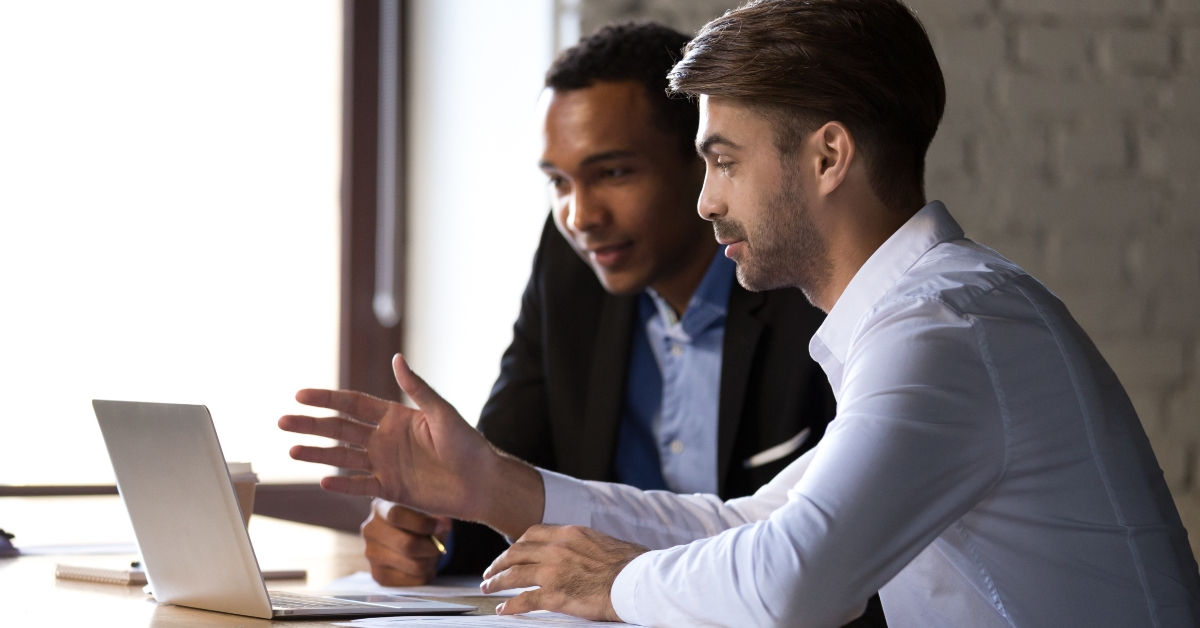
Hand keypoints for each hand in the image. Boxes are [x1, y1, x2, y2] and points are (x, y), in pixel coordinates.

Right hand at [278, 354, 544, 538]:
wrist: (482, 482)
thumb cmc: (468, 444)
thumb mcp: (442, 413)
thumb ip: (417, 389)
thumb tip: (397, 358)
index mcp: (396, 416)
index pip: (353, 404)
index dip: (327, 399)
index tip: (300, 394)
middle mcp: (385, 439)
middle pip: (340, 429)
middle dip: (311, 425)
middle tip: (282, 421)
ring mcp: (386, 464)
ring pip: (343, 457)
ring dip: (317, 454)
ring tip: (291, 450)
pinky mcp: (391, 489)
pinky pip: (360, 485)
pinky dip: (342, 484)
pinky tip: (321, 481)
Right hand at [362, 499, 451, 585]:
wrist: (407, 538)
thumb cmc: (420, 519)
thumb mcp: (427, 509)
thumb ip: (434, 513)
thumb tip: (442, 525)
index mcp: (381, 507)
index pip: (396, 515)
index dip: (422, 523)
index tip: (441, 526)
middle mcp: (370, 530)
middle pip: (407, 545)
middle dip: (432, 548)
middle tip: (439, 546)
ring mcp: (371, 554)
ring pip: (414, 565)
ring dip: (431, 562)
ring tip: (432, 555)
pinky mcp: (378, 575)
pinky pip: (412, 581)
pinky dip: (425, 575)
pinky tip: (424, 565)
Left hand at [481, 525, 647, 620]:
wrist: (636, 580)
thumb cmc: (630, 563)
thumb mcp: (603, 541)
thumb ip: (584, 544)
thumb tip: (583, 551)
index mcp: (569, 533)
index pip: (532, 534)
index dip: (517, 545)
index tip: (511, 552)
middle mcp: (556, 549)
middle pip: (516, 553)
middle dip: (499, 563)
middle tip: (490, 571)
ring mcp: (553, 572)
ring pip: (514, 575)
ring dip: (497, 582)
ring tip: (488, 588)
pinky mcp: (554, 595)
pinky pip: (523, 600)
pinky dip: (509, 606)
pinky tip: (502, 609)